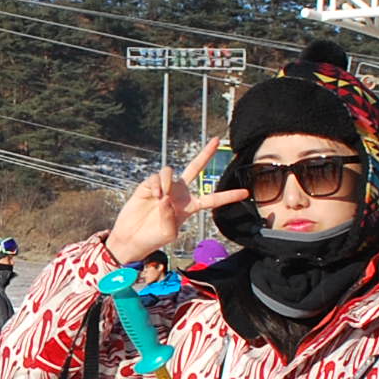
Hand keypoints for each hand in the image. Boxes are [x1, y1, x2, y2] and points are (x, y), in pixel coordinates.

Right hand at [106, 137, 245, 265]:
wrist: (132, 236)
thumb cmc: (153, 238)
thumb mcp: (169, 234)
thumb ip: (171, 217)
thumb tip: (165, 198)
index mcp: (190, 206)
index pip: (213, 199)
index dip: (229, 196)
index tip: (245, 193)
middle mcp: (179, 193)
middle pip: (195, 168)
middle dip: (206, 154)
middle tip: (217, 140)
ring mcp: (165, 187)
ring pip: (171, 171)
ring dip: (167, 182)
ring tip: (160, 197)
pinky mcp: (149, 185)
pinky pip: (157, 177)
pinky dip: (156, 185)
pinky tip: (153, 195)